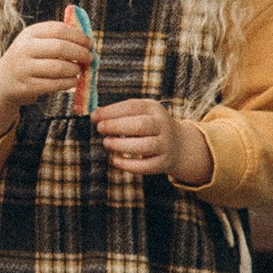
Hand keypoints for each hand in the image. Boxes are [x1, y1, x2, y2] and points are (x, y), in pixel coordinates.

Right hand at [0, 18, 94, 146]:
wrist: (3, 82)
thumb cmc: (28, 59)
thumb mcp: (36, 42)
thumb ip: (57, 38)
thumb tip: (87, 40)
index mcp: (29, 33)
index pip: (58, 29)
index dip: (78, 36)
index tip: (89, 43)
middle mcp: (24, 49)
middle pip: (60, 47)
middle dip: (80, 53)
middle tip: (90, 58)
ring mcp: (24, 68)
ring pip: (59, 68)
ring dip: (75, 69)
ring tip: (80, 70)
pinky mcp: (27, 87)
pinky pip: (54, 84)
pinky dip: (68, 83)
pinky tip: (73, 81)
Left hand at [94, 96, 214, 186]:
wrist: (178, 145)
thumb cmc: (150, 126)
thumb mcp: (142, 113)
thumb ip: (121, 113)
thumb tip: (96, 116)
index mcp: (154, 109)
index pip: (132, 106)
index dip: (111, 111)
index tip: (94, 116)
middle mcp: (162, 125)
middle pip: (141, 125)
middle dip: (118, 126)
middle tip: (100, 128)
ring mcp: (164, 145)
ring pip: (145, 146)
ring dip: (122, 145)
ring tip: (106, 143)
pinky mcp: (163, 162)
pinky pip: (146, 166)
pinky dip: (129, 165)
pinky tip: (115, 161)